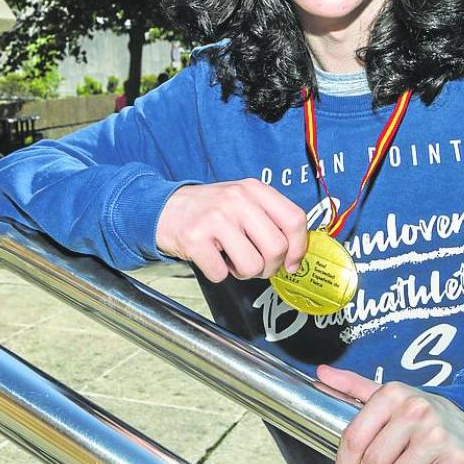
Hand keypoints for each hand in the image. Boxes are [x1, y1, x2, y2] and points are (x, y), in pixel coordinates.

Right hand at [156, 179, 307, 282]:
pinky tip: (211, 258)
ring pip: (252, 266)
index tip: (291, 263)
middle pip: (276, 248)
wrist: (164, 208)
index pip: (294, 219)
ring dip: (243, 273)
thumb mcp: (242, 201)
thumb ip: (270, 220)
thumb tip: (294, 256)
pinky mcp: (194, 238)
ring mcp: (215, 218)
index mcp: (253, 189)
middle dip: (269, 267)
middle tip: (256, 265)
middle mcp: (236, 199)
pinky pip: (221, 274)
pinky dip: (218, 273)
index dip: (299, 248)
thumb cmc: (210, 211)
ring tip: (230, 259)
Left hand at [317, 365, 463, 463]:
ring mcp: (438, 436)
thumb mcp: (389, 393)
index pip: (354, 437)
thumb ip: (352, 385)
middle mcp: (416, 411)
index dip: (344, 463)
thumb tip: (320, 374)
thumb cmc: (424, 411)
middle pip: (373, 463)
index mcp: (393, 394)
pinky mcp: (458, 460)